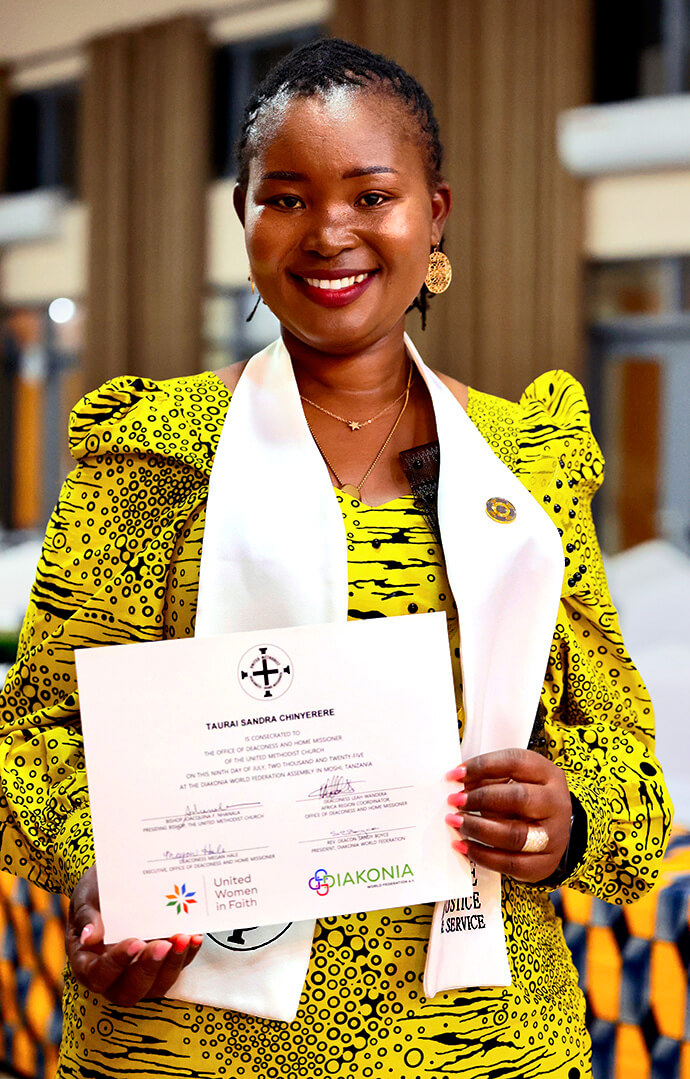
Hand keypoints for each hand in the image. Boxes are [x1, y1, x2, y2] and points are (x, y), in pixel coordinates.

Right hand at [66, 866, 202, 1004]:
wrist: (117, 883)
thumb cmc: (97, 894)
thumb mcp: (87, 898)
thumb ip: (87, 916)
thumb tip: (88, 935)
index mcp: (87, 963)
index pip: (98, 975)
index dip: (117, 964)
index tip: (135, 943)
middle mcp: (113, 976)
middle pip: (129, 990)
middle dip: (149, 969)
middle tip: (164, 945)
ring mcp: (138, 973)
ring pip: (155, 986)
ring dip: (172, 964)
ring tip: (183, 939)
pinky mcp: (160, 965)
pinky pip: (174, 969)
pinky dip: (186, 956)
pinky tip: (194, 937)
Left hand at [445, 748, 571, 881]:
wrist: (552, 831)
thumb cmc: (524, 799)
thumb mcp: (513, 780)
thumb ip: (488, 778)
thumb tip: (456, 781)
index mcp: (548, 774)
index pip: (514, 762)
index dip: (481, 766)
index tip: (454, 774)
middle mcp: (556, 803)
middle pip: (519, 798)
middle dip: (480, 798)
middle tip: (454, 801)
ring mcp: (554, 836)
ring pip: (515, 835)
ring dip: (478, 828)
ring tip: (456, 822)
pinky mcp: (545, 863)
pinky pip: (511, 863)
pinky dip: (483, 856)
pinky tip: (464, 846)